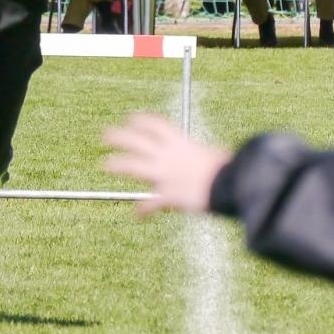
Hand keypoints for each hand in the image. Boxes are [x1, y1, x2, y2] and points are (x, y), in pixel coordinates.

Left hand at [103, 114, 232, 215]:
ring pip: (134, 166)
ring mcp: (165, 174)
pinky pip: (152, 203)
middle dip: (120, 136)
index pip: (157, 125)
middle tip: (105, 135)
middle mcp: (169, 155)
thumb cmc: (228, 168)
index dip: (142, 121)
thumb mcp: (216, 155)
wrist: (228, 183)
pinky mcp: (168, 194)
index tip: (130, 118)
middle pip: (138, 141)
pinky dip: (145, 209)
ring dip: (118, 164)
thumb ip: (208, 155)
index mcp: (182, 142)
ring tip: (105, 164)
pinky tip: (138, 214)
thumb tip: (220, 155)